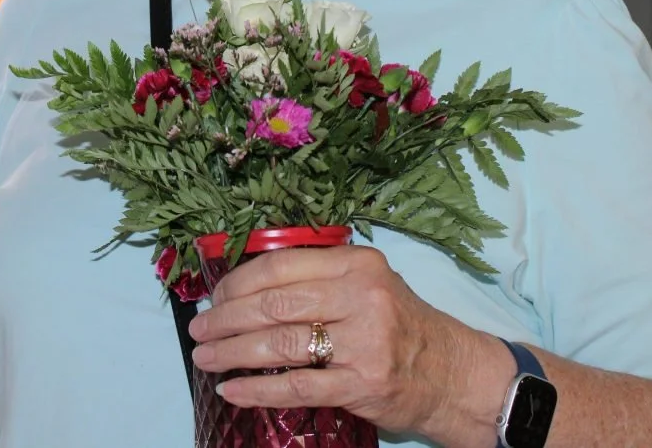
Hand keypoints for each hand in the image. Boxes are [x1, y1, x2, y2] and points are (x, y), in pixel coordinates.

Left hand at [186, 245, 513, 438]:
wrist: (451, 373)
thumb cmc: (400, 325)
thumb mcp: (368, 284)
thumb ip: (319, 277)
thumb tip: (245, 286)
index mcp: (357, 264)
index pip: (281, 265)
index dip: (238, 282)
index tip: (214, 297)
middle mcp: (361, 296)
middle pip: (275, 304)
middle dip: (227, 318)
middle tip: (199, 330)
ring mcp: (363, 341)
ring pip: (281, 344)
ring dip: (233, 352)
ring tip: (205, 359)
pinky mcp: (361, 382)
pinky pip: (297, 385)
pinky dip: (258, 389)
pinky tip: (233, 389)